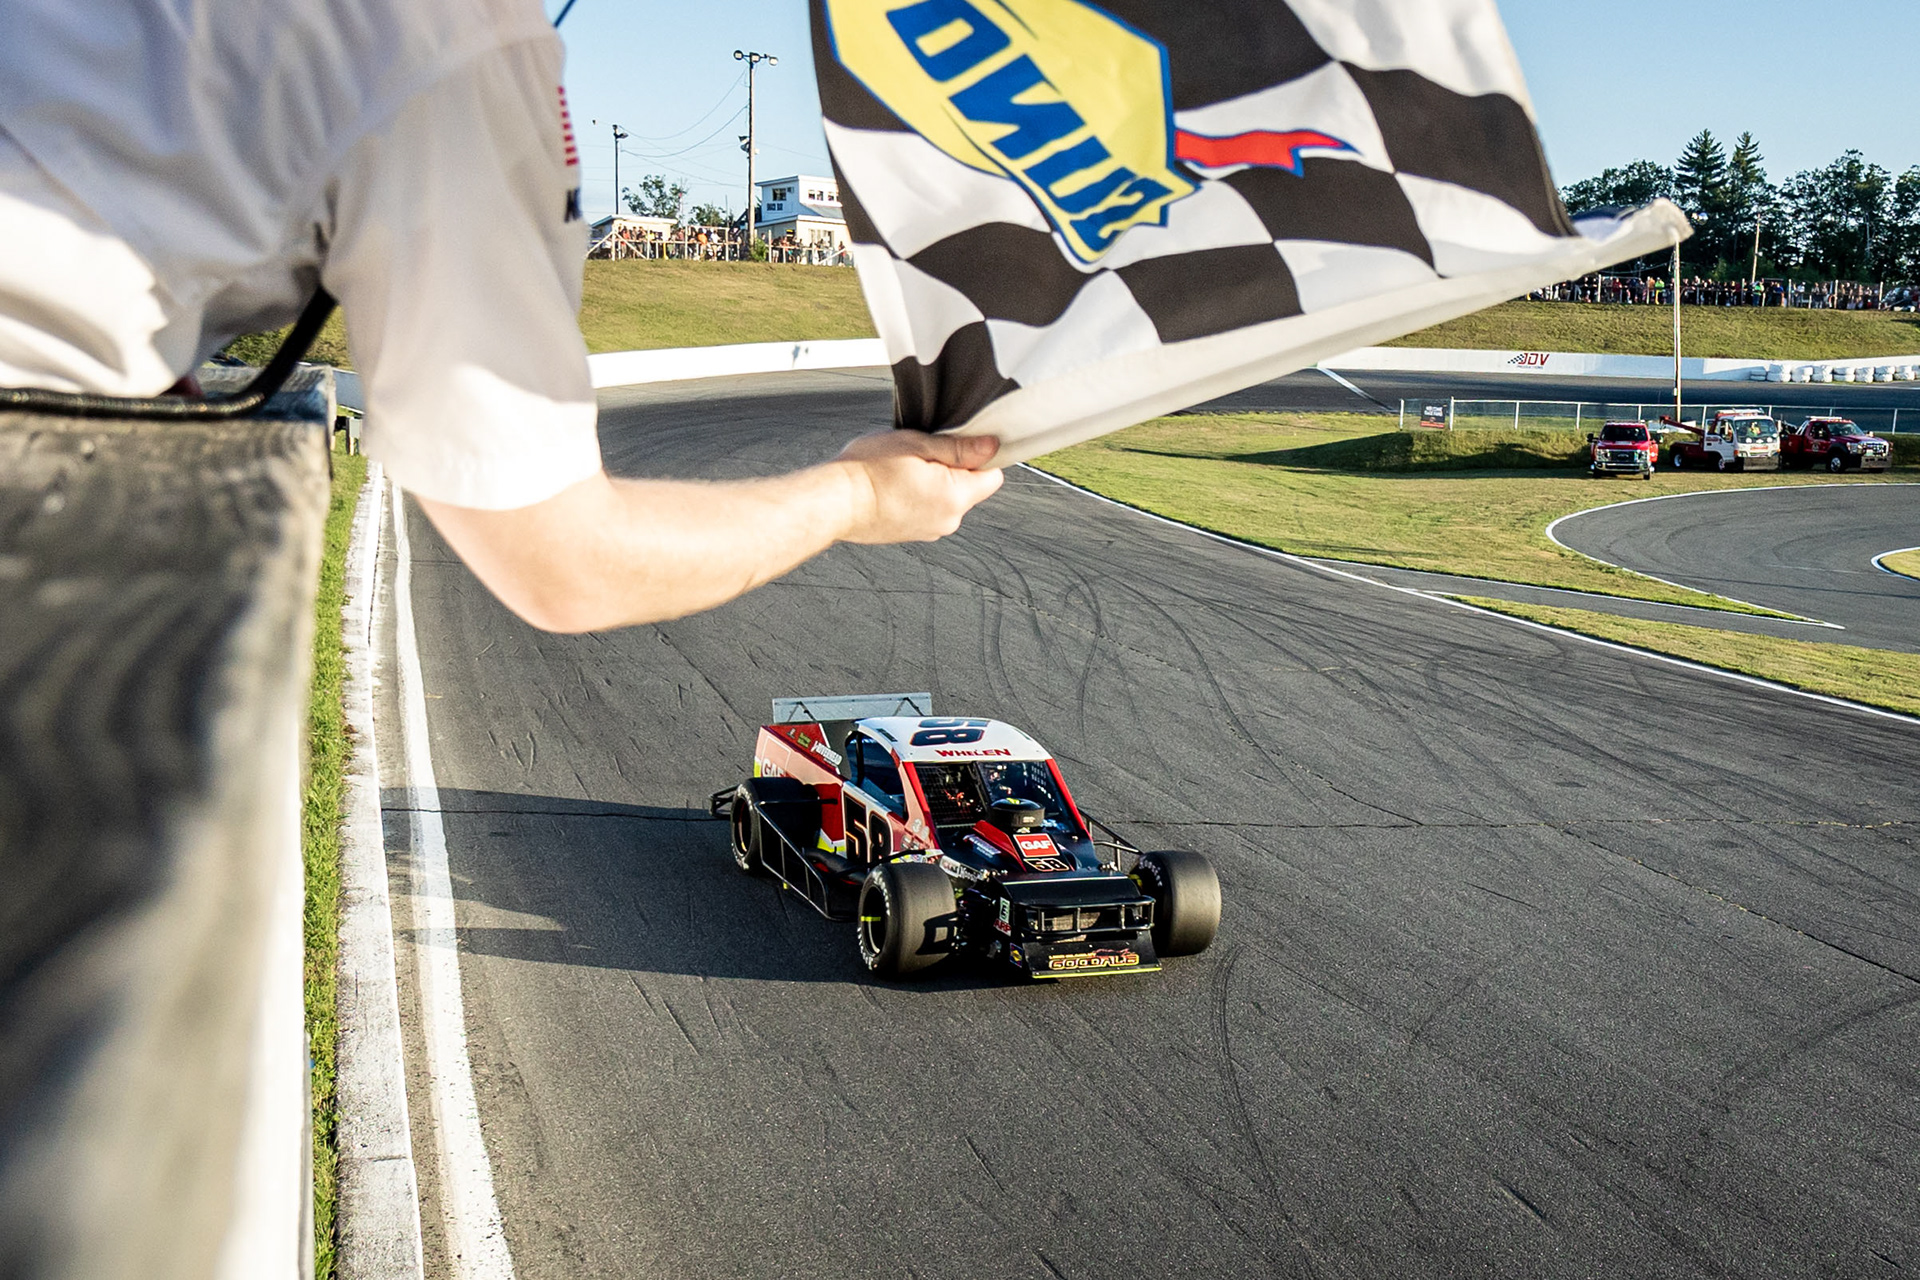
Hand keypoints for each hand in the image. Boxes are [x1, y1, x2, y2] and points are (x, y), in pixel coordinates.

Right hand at [835, 430, 1003, 543]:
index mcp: (955, 497)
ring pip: (947, 497)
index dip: (980, 455)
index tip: (959, 443)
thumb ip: (959, 447)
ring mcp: (929, 530)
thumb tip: (990, 447)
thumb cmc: (868, 472)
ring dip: (934, 481)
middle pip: (969, 487)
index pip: (992, 476)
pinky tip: (895, 484)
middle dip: (953, 467)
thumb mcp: (918, 444)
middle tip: (922, 453)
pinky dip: (919, 495)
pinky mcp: (913, 533)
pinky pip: (928, 509)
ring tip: (903, 469)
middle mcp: (947, 520)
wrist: (834, 501)